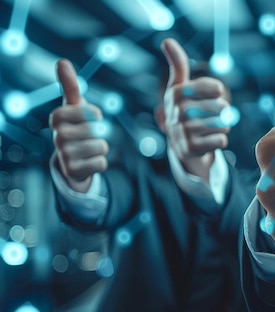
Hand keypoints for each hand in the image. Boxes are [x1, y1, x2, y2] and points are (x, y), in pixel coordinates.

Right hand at [49, 59, 108, 192]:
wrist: (70, 160)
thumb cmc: (75, 126)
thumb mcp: (74, 107)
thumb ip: (70, 85)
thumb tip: (62, 61)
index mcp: (58, 118)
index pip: (90, 111)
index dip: (95, 115)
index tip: (89, 117)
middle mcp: (57, 136)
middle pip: (98, 130)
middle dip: (99, 133)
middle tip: (87, 136)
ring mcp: (63, 154)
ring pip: (101, 146)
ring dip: (100, 148)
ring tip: (87, 149)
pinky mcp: (72, 171)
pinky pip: (101, 163)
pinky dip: (100, 162)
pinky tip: (88, 162)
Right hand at [160, 38, 230, 180]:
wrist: (179, 143)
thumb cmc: (184, 109)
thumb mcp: (179, 87)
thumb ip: (177, 65)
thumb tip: (167, 40)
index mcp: (176, 92)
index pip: (213, 87)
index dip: (218, 90)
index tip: (217, 92)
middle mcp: (177, 111)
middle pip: (221, 107)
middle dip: (223, 111)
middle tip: (215, 113)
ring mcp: (183, 131)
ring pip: (222, 124)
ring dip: (224, 125)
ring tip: (214, 125)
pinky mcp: (190, 149)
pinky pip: (221, 140)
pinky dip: (221, 139)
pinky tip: (211, 138)